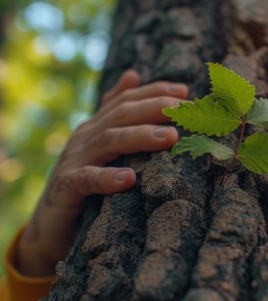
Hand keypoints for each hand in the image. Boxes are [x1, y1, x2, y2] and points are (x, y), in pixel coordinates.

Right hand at [16, 70, 188, 276]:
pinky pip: (86, 180)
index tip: (184, 90)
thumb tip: (132, 75)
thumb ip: (117, 116)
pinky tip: (129, 179)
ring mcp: (73, 161)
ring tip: (170, 137)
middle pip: (120, 115)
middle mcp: (84, 138)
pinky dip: (107, 178)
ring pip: (107, 141)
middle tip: (182, 108)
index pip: (126, 100)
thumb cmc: (85, 185)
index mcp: (96, 127)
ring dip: (140, 137)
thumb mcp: (103, 148)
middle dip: (153, 107)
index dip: (154, 91)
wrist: (50, 225)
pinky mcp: (65, 188)